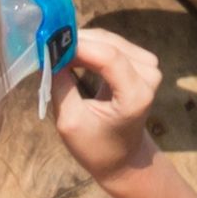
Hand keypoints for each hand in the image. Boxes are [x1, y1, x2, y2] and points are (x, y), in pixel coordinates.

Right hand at [52, 26, 162, 181]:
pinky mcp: (144, 62)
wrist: (123, 157)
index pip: (108, 57)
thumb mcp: (70, 122)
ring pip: (110, 40)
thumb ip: (60, 86)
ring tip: (55, 50)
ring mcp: (150, 66)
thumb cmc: (95, 147)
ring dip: (82, 43)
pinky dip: (91, 47)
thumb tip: (48, 53)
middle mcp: (149, 75)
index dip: (79, 47)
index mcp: (135, 95)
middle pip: (109, 45)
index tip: (50, 43)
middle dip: (76, 42)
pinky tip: (71, 53)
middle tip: (46, 45)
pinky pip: (113, 45)